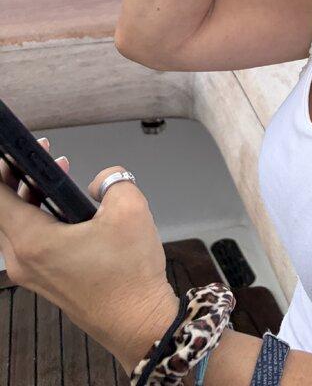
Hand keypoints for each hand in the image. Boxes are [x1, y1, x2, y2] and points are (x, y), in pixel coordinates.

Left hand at [0, 138, 180, 374]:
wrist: (138, 322)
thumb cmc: (129, 277)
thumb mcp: (130, 209)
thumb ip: (113, 179)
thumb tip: (102, 179)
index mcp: (34, 242)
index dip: (2, 167)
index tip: (13, 147)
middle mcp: (24, 260)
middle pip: (2, 211)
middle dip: (16, 175)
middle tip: (41, 152)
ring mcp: (32, 273)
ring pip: (15, 224)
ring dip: (29, 194)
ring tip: (57, 170)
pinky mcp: (45, 279)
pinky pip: (29, 239)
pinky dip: (39, 214)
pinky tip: (65, 203)